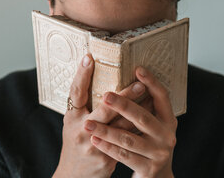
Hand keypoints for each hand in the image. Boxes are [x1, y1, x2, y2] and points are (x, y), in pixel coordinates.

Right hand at [53, 54, 152, 177]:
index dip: (81, 75)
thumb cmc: (77, 142)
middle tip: (139, 83)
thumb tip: (102, 76)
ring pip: (121, 126)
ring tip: (151, 99)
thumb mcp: (74, 122)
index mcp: (71, 118)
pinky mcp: (105, 159)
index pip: (75, 92)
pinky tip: (150, 118)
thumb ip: (86, 104)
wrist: (74, 176)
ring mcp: (93, 146)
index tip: (89, 57)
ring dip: (138, 111)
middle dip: (124, 96)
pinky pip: (127, 141)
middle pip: (104, 109)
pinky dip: (138, 128)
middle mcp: (80, 131)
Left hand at [83, 66, 177, 177]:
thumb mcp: (152, 126)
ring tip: (88, 124)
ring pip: (128, 139)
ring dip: (106, 131)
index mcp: (168, 119)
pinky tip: (95, 139)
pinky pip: (124, 156)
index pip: (162, 96)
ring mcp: (159, 153)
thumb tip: (125, 79)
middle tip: (106, 96)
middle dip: (123, 105)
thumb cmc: (149, 144)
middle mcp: (167, 135)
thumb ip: (144, 108)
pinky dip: (108, 147)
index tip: (137, 69)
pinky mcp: (148, 168)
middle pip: (143, 117)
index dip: (152, 82)